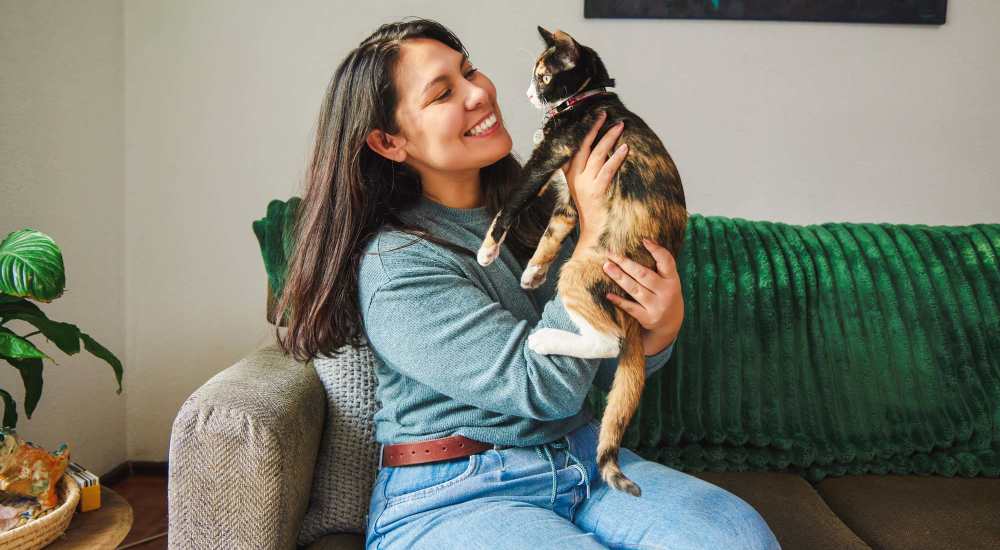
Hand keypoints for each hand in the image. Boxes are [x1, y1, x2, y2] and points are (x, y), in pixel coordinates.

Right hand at [562, 111, 627, 247]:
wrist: (592, 232)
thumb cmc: (591, 209)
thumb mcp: (581, 188)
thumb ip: (583, 171)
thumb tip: (597, 150)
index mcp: (570, 175)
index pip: (574, 147)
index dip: (583, 131)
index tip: (593, 117)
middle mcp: (575, 178)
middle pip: (583, 147)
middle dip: (594, 128)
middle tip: (605, 114)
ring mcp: (585, 185)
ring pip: (596, 155)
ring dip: (608, 139)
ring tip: (619, 126)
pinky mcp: (597, 192)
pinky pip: (607, 171)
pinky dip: (616, 158)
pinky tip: (625, 149)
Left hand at [602, 239, 683, 355]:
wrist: (670, 325)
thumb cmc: (665, 295)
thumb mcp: (669, 281)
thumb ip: (660, 267)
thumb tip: (643, 242)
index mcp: (673, 280)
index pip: (667, 262)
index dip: (656, 250)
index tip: (643, 240)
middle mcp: (666, 292)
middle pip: (644, 274)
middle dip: (625, 263)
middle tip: (610, 253)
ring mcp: (657, 306)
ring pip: (635, 289)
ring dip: (619, 277)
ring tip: (606, 267)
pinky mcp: (648, 318)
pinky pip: (630, 308)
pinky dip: (619, 301)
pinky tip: (608, 294)